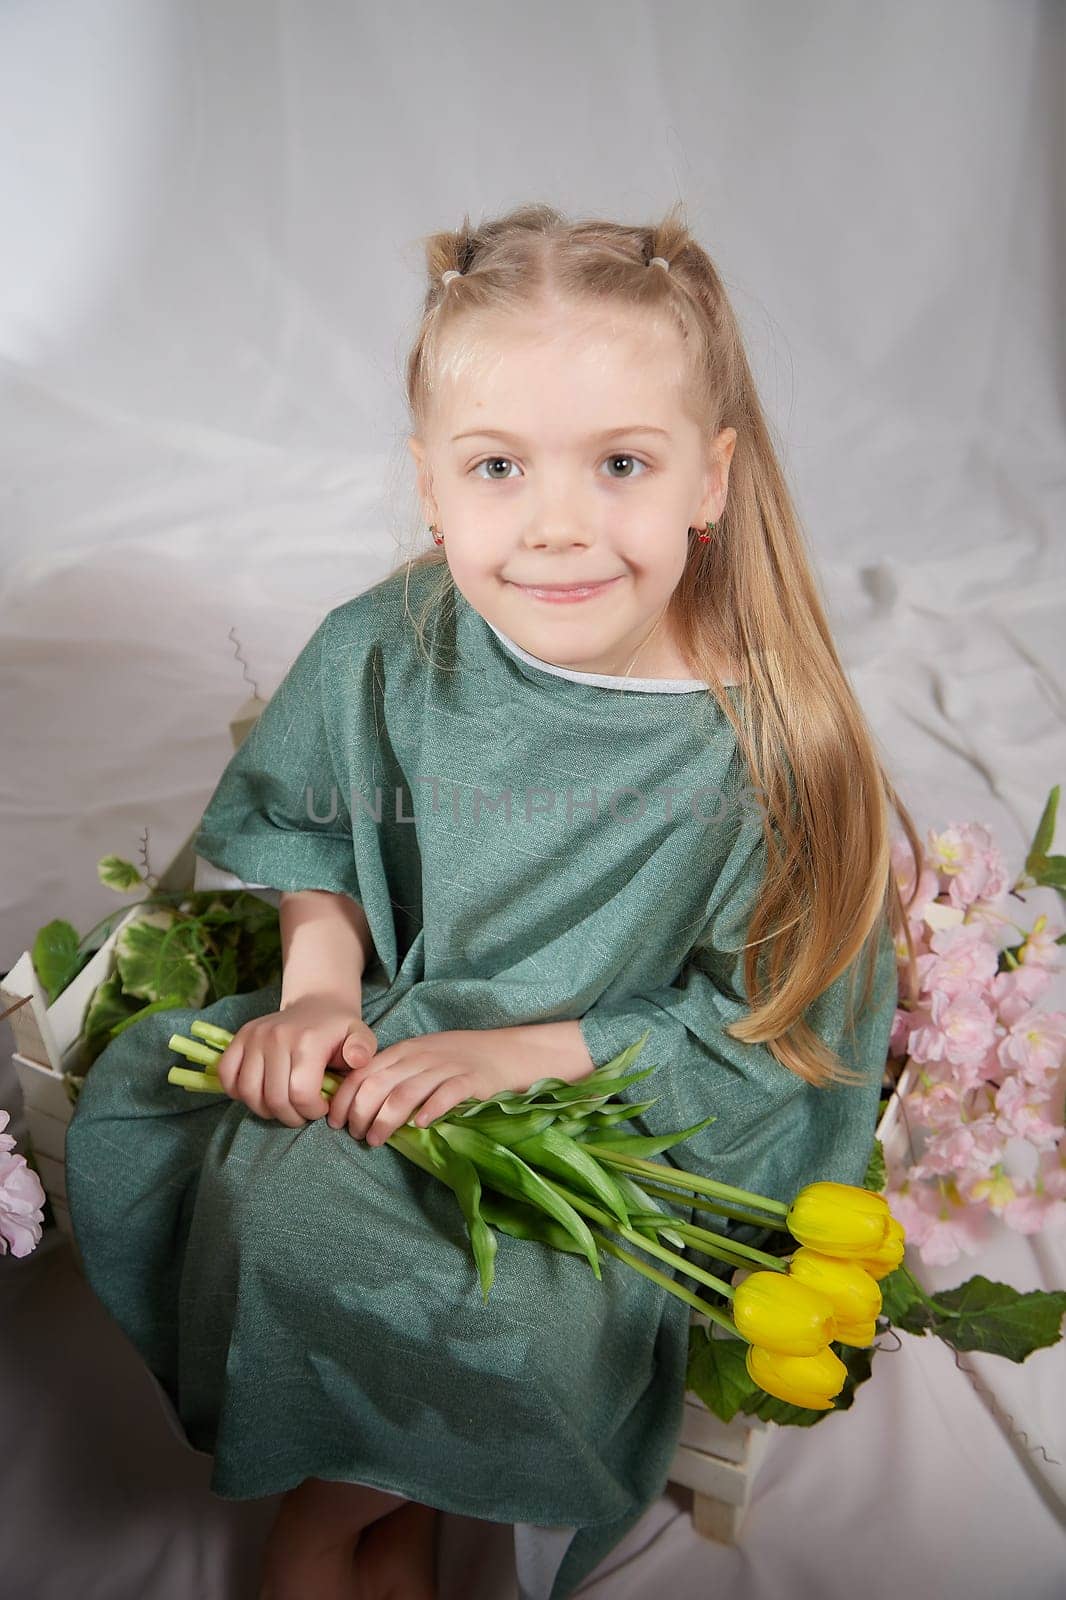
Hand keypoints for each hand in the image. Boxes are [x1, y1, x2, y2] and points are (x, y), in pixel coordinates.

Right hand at [213, 995, 377, 1128]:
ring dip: (266, 1110)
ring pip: (249, 1093)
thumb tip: (357, 1060)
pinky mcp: (240, 1038)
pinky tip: (260, 1094)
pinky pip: (228, 1076)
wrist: (317, 1004)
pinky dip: (239, 1093)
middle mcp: (276, 1037)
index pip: (300, 1094)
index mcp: (307, 1041)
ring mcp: (255, 1036)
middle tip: (303, 1113)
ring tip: (284, 1106)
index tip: (322, 1107)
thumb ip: (363, 1050)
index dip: (311, 1111)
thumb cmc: (339, 1029)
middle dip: (291, 1116)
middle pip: (274, 1098)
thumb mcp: (361, 1036)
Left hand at [325, 1022, 594, 1146]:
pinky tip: (419, 1127)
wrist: (514, 1051)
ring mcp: (447, 1067)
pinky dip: (428, 1111)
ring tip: (377, 1140)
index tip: (337, 1123)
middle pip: (378, 1084)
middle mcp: (422, 1055)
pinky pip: (445, 1095)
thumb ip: (396, 1075)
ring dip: (385, 1120)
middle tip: (358, 1136)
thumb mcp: (424, 1059)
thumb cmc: (464, 1061)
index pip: (363, 1072)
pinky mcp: (471, 1080)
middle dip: (360, 1113)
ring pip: (405, 1093)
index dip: (346, 1099)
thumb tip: (360, 1105)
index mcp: (405, 1050)